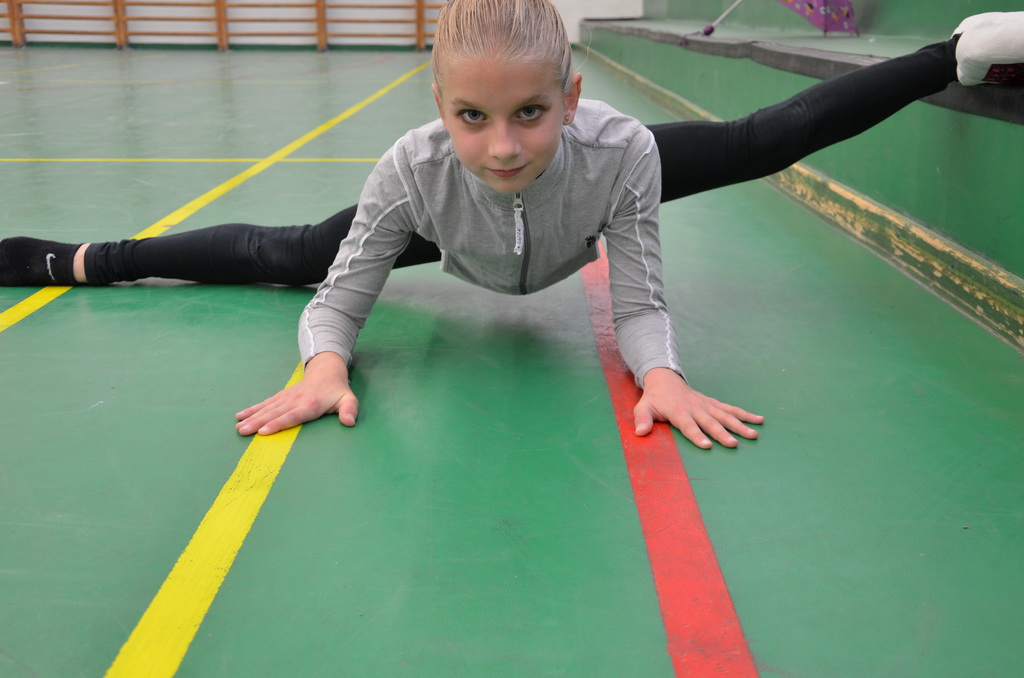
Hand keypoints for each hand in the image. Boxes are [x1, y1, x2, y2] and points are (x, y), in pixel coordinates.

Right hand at [235, 352, 358, 435]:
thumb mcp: (349, 399)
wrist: (326, 370)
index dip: (278, 423)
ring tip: (238, 427)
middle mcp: (296, 400)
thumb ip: (349, 410)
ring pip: (267, 408)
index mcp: (310, 404)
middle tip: (243, 432)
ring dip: (252, 417)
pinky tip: (240, 416)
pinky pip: (265, 403)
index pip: (292, 416)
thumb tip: (350, 422)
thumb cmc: (337, 391)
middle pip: (275, 413)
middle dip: (258, 423)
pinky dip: (252, 409)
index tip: (264, 431)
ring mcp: (287, 397)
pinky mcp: (281, 396)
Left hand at [634, 367, 763, 448]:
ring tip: (754, 435)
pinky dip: (745, 414)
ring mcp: (707, 405)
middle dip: (723, 433)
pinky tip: (759, 420)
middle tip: (734, 444)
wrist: (665, 379)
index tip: (706, 445)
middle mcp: (696, 408)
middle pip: (711, 422)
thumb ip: (642, 420)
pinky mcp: (713, 403)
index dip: (697, 435)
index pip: (688, 426)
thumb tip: (640, 433)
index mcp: (679, 412)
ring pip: (725, 415)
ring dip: (740, 425)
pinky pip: (731, 409)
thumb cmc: (654, 399)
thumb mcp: (643, 407)